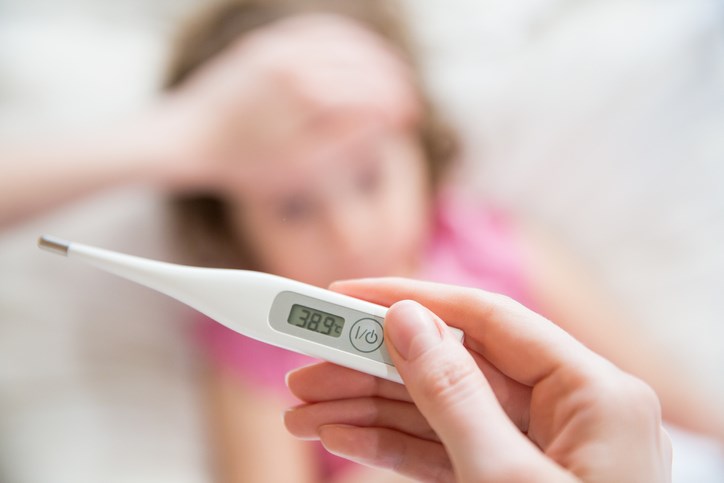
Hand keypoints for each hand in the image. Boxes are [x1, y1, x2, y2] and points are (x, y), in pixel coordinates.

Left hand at [145, 14, 418, 192]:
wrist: (187, 141)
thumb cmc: (244, 165)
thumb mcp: (300, 167)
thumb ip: (346, 140)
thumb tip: (381, 115)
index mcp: (306, 95)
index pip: (370, 92)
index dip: (396, 106)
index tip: (408, 120)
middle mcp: (295, 61)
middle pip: (363, 61)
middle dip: (392, 81)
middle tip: (406, 103)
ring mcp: (279, 47)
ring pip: (344, 39)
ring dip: (374, 56)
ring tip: (391, 77)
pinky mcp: (266, 43)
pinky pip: (316, 29)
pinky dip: (345, 39)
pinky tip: (359, 56)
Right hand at [284, 278, 671, 481]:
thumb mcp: (506, 479)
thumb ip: (454, 395)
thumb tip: (407, 320)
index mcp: (593, 392)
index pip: (487, 318)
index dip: (410, 300)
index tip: (345, 297)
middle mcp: (568, 411)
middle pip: (452, 366)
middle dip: (373, 368)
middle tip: (306, 370)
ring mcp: (538, 449)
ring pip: (439, 410)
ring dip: (369, 409)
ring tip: (305, 408)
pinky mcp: (510, 479)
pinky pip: (445, 451)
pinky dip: (392, 446)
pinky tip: (342, 436)